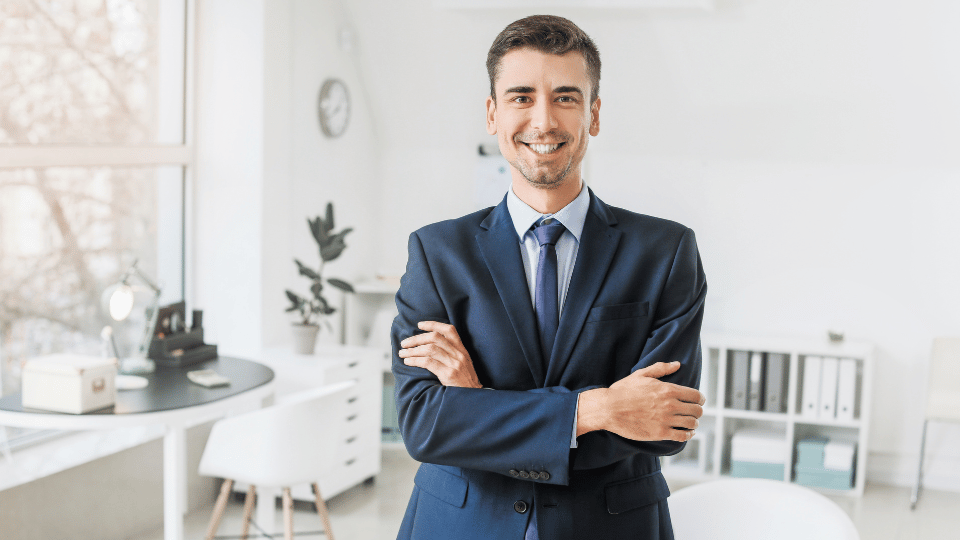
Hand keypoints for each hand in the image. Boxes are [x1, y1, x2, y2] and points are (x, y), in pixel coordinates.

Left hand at [399, 321, 481, 388]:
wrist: (474, 397)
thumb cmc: (465, 382)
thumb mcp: (463, 364)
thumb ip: (451, 354)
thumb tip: (428, 346)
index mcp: (462, 350)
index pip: (449, 330)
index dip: (433, 324)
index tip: (419, 325)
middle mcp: (459, 354)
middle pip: (435, 338)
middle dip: (416, 339)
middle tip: (404, 343)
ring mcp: (454, 364)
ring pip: (429, 349)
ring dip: (412, 350)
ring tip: (402, 353)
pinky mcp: (449, 374)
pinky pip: (428, 362)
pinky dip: (415, 360)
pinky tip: (408, 362)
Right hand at [577, 361, 704, 441]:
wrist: (609, 409)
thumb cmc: (623, 390)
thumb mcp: (641, 374)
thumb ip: (661, 368)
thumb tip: (677, 365)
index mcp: (668, 389)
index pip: (696, 395)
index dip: (700, 398)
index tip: (698, 400)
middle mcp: (670, 405)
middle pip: (697, 410)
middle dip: (698, 411)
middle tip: (695, 412)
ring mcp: (666, 420)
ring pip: (692, 423)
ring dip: (694, 423)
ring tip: (691, 422)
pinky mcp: (660, 433)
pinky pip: (682, 436)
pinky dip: (688, 435)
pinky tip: (687, 433)